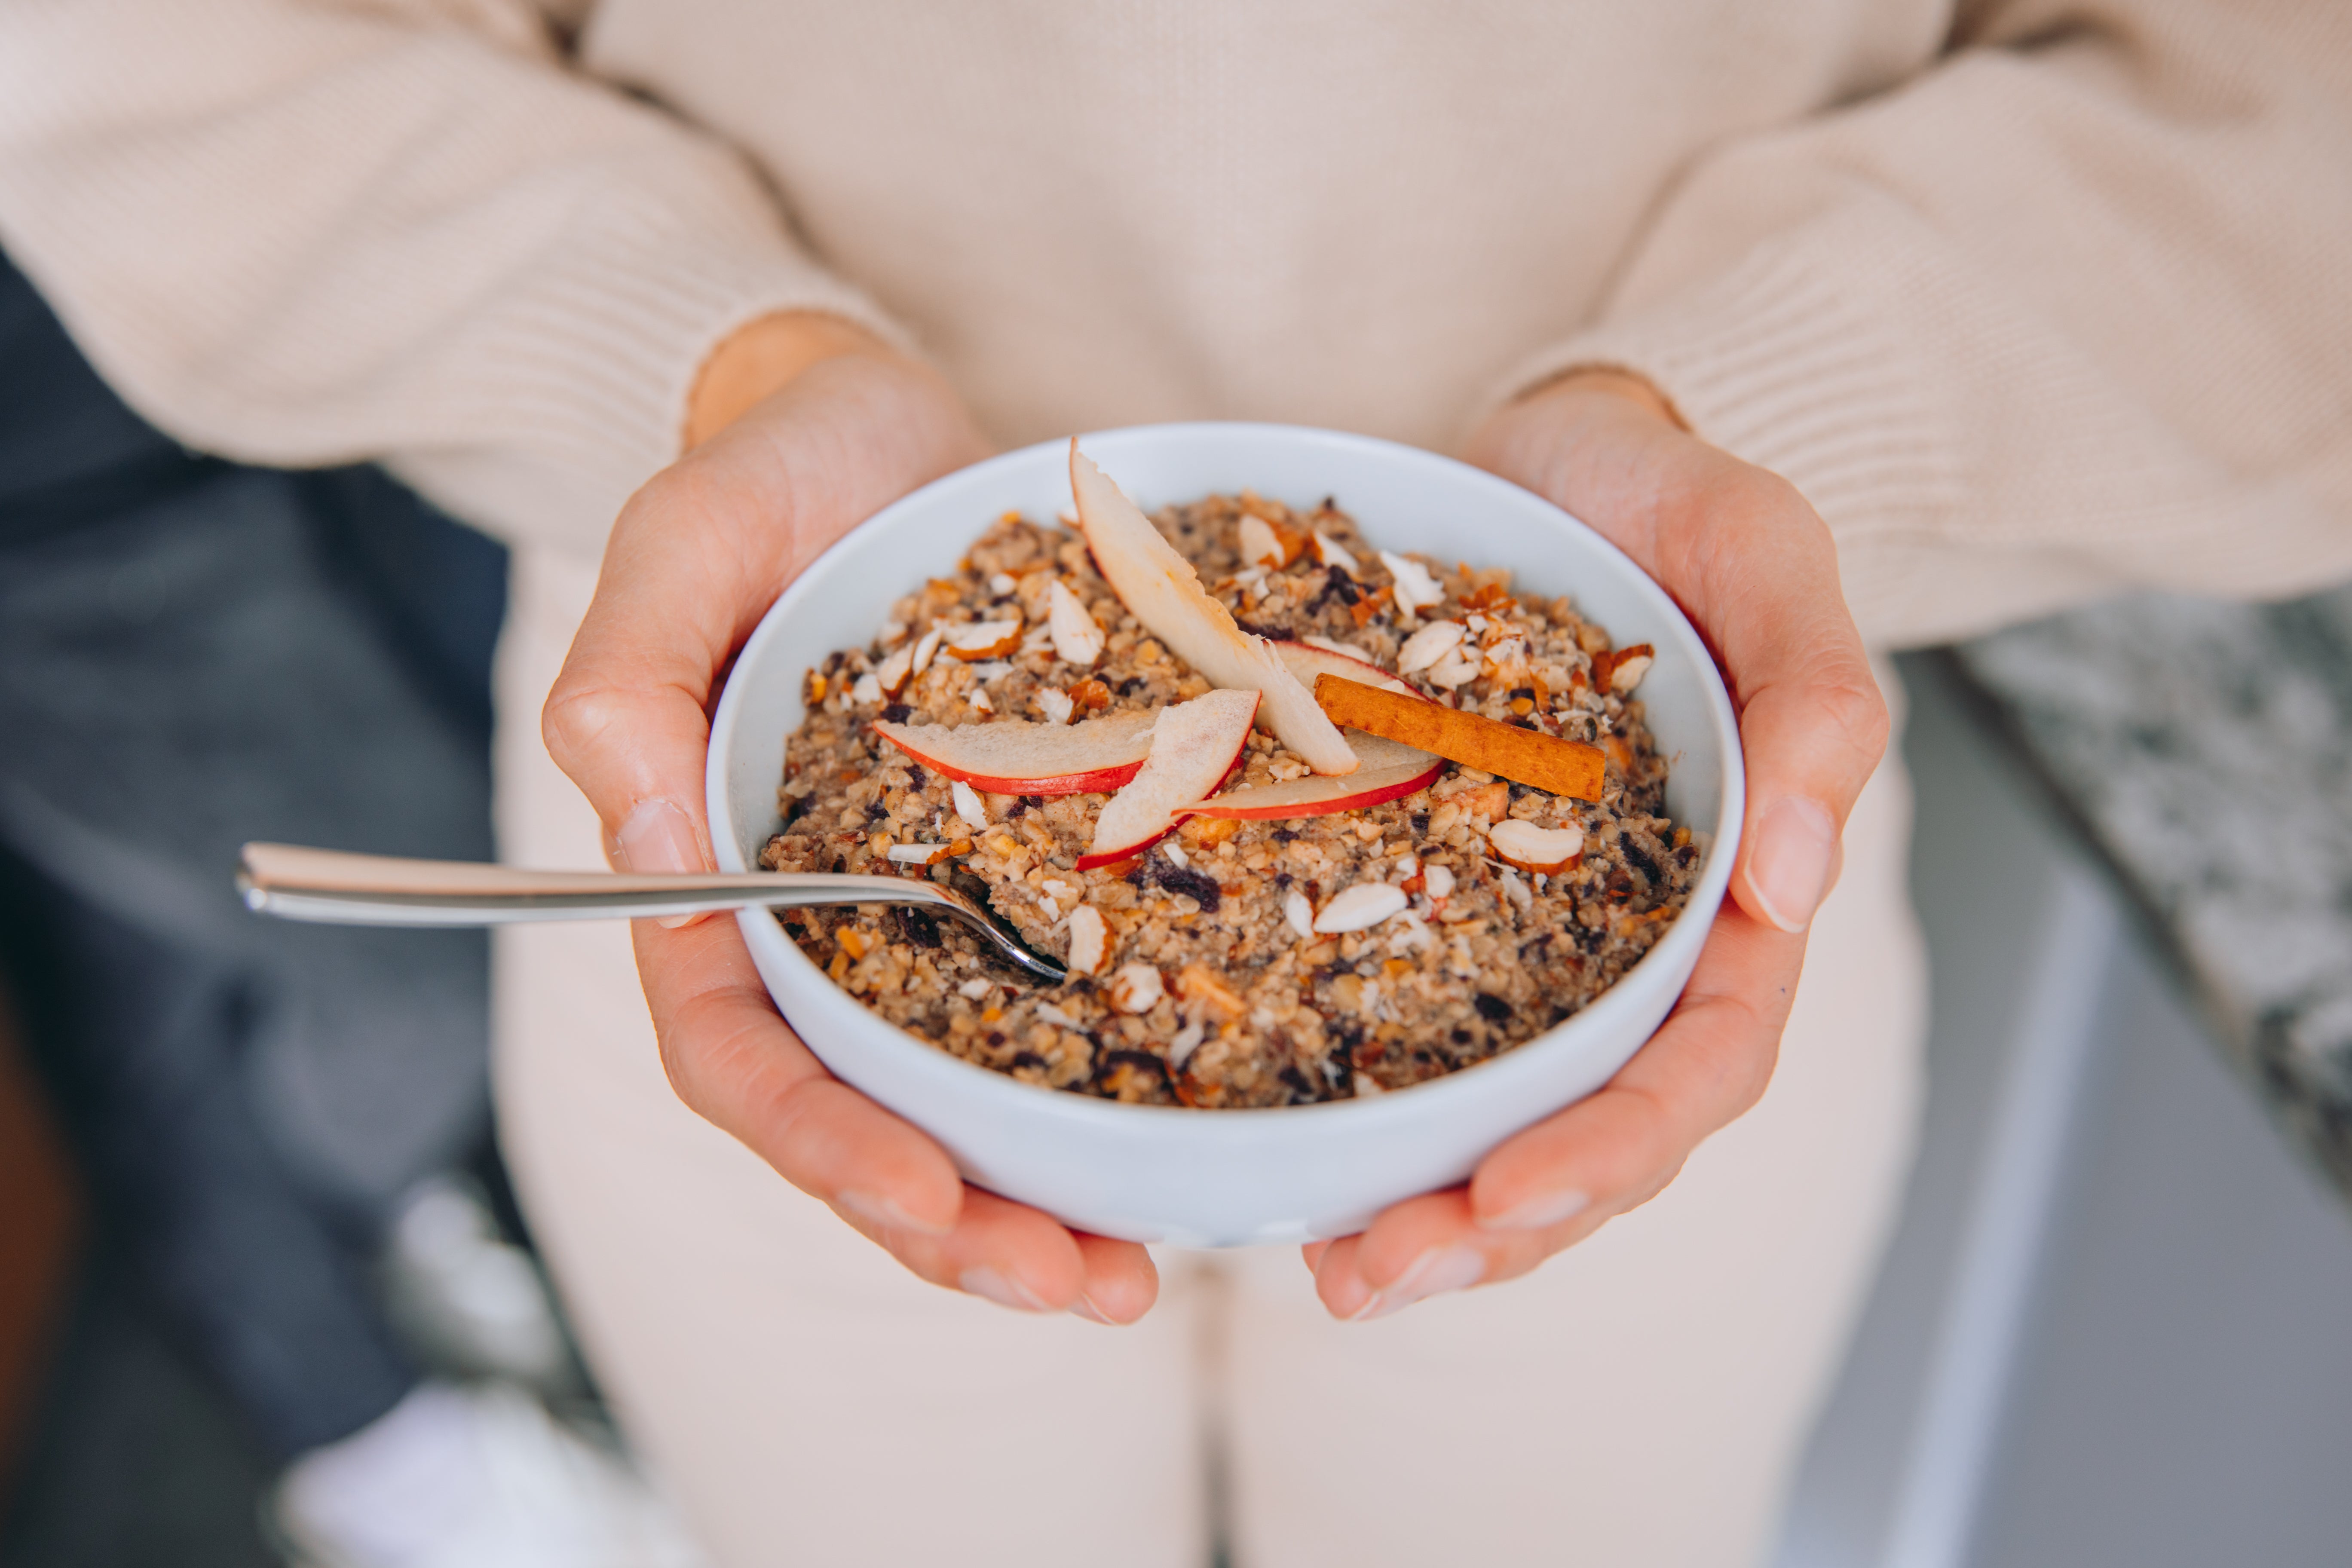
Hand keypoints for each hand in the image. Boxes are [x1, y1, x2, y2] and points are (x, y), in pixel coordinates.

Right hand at [543, 315, 1159, 1323]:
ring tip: (1142, 1270)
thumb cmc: (765, 469)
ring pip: (961, 1096)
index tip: (929, 1198)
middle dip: (954, 1224)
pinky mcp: (1018, 869)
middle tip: (1084, 1286)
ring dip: (1037, 1196)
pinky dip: (1108, 1086)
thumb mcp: (684, 536)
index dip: (824, 1143)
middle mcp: (817, 920)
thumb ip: (631, 674)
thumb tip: (640, 833)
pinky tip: (1194, 1139)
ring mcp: (919, 906)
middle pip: (860, 1117)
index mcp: (710, 873)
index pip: (740, 1055)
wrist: (872, 424)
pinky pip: (1056, 1004)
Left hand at [1302, 369, 1888, 1318]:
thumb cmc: (1672, 497)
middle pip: (1590, 1128)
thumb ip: (1815, 698)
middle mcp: (1630, 944)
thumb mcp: (1763, 554)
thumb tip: (1799, 884)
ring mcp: (1526, 932)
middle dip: (1497, 1225)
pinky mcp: (1427, 893)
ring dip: (1422, 1205)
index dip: (1613, 1150)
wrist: (1554, 452)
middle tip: (1374, 1277)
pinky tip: (1267, 1143)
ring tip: (1327, 1265)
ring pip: (1494, 1108)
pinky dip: (1350, 1095)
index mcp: (1732, 896)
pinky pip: (1399, 1020)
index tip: (1508, 1200)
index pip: (1698, 1065)